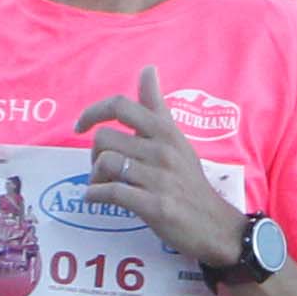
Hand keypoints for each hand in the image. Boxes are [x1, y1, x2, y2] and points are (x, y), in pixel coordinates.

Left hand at [72, 66, 234, 263]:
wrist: (216, 226)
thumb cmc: (190, 182)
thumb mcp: (177, 140)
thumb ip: (157, 107)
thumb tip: (148, 68)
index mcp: (165, 132)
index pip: (121, 106)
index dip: (92, 112)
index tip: (80, 126)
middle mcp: (162, 150)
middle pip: (104, 138)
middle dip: (92, 155)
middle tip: (100, 169)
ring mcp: (159, 178)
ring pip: (106, 163)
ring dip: (93, 177)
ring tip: (100, 186)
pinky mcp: (155, 205)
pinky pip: (112, 193)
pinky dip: (95, 196)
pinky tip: (96, 199)